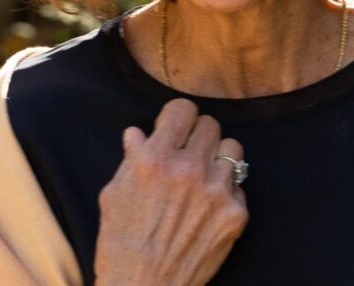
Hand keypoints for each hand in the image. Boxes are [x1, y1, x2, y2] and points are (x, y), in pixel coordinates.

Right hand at [94, 98, 247, 285]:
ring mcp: (216, 191)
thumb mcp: (114, 195)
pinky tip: (209, 206)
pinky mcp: (235, 214)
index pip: (183, 109)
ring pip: (232, 148)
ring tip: (204, 176)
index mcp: (156, 158)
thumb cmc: (121, 244)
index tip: (176, 128)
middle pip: (210, 125)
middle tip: (189, 154)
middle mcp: (189, 169)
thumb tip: (138, 133)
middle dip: (198, 137)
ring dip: (217, 158)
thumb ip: (131, 159)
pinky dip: (226, 191)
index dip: (178, 117)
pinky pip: (239, 184)